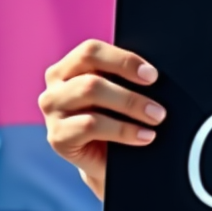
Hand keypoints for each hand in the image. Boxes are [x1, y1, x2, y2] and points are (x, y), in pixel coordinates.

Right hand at [39, 40, 164, 200]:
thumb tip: (152, 72)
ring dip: (130, 107)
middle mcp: (55, 86)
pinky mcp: (57, 137)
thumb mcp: (120, 91)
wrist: (106, 159)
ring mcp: (52, 112)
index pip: (91, 51)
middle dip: (130, 93)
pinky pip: (90, 126)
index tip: (152, 75)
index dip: (123, 60)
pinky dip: (123, 130)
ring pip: (91, 97)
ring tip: (156, 118)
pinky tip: (144, 136)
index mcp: (69, 66)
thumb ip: (127, 77)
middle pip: (91, 79)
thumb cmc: (116, 116)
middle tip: (159, 107)